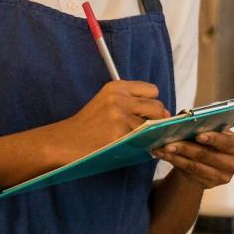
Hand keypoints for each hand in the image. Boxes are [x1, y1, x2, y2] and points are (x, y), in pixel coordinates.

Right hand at [52, 80, 169, 164]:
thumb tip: (165, 114)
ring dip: (149, 134)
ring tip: (135, 138)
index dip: (152, 103)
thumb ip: (132, 101)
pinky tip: (131, 146)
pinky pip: (144, 140)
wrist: (67, 140)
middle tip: (145, 129)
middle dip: (156, 119)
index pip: (152, 90)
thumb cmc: (90, 123)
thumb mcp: (107, 102)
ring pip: (153, 126)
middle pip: (158, 106)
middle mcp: (119, 98)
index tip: (145, 113)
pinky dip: (142, 145)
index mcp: (117, 87)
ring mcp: (120, 117)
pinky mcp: (119, 135)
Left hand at [152, 130, 233, 189]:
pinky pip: (188, 173)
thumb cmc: (209, 139)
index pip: (226, 143)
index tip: (198, 135)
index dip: (213, 138)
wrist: (207, 160)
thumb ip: (202, 123)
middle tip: (169, 143)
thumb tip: (183, 117)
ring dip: (175, 156)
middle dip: (186, 148)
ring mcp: (221, 177)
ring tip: (161, 149)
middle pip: (207, 155)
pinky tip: (162, 155)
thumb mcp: (211, 129)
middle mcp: (233, 164)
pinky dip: (173, 162)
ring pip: (194, 166)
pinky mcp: (208, 185)